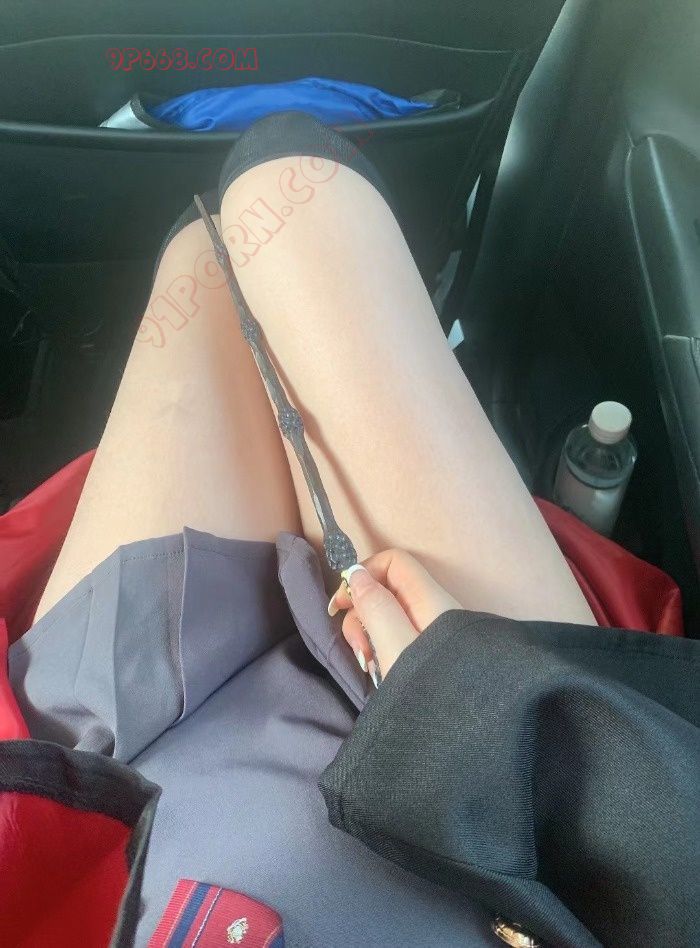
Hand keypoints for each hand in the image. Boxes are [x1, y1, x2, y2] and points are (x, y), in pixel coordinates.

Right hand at [328, 549, 461, 685]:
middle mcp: (433, 610)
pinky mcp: (429, 655)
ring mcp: (432, 634)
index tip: (342, 605)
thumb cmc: (431, 689)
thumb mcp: (397, 646)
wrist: (472, 737)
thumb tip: (358, 573)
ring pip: (389, 615)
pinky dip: (381, 648)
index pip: (393, 562)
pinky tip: (379, 670)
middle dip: (362, 612)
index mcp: (430, 599)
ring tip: (368, 663)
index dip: (364, 573)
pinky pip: (397, 638)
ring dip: (368, 633)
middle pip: (387, 589)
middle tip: (358, 647)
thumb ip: (376, 607)